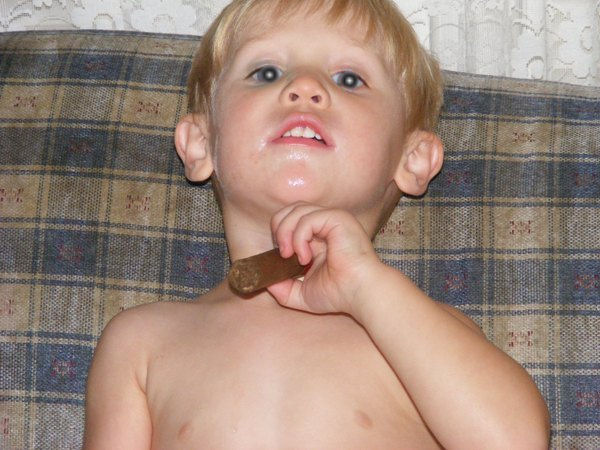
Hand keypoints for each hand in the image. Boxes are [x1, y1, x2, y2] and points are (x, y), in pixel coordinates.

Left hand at [267, 202, 381, 315]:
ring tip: (291, 257)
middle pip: (290, 209)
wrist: (360, 294)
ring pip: (297, 210)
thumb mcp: (301, 293)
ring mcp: (332, 219)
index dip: (278, 234)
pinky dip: (299, 237)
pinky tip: (305, 257)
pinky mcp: (338, 218)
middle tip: (282, 254)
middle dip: (278, 229)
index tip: (278, 258)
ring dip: (286, 233)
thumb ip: (282, 288)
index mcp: (318, 236)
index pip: (290, 219)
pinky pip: (308, 218)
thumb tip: (264, 280)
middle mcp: (325, 223)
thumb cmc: (338, 294)